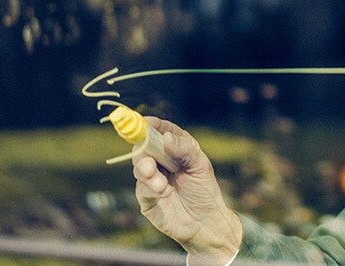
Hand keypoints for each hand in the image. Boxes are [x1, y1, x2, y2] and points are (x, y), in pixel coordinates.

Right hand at [133, 117, 241, 263]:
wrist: (205, 222)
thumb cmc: (205, 191)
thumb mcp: (200, 166)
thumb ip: (184, 150)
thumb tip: (166, 137)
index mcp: (176, 150)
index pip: (161, 132)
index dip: (152, 125)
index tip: (146, 122)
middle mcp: (162, 162)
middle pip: (144, 147)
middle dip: (143, 149)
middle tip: (149, 159)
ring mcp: (152, 179)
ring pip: (139, 166)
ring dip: (147, 171)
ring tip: (161, 183)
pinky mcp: (147, 197)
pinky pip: (142, 187)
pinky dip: (151, 187)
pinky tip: (163, 192)